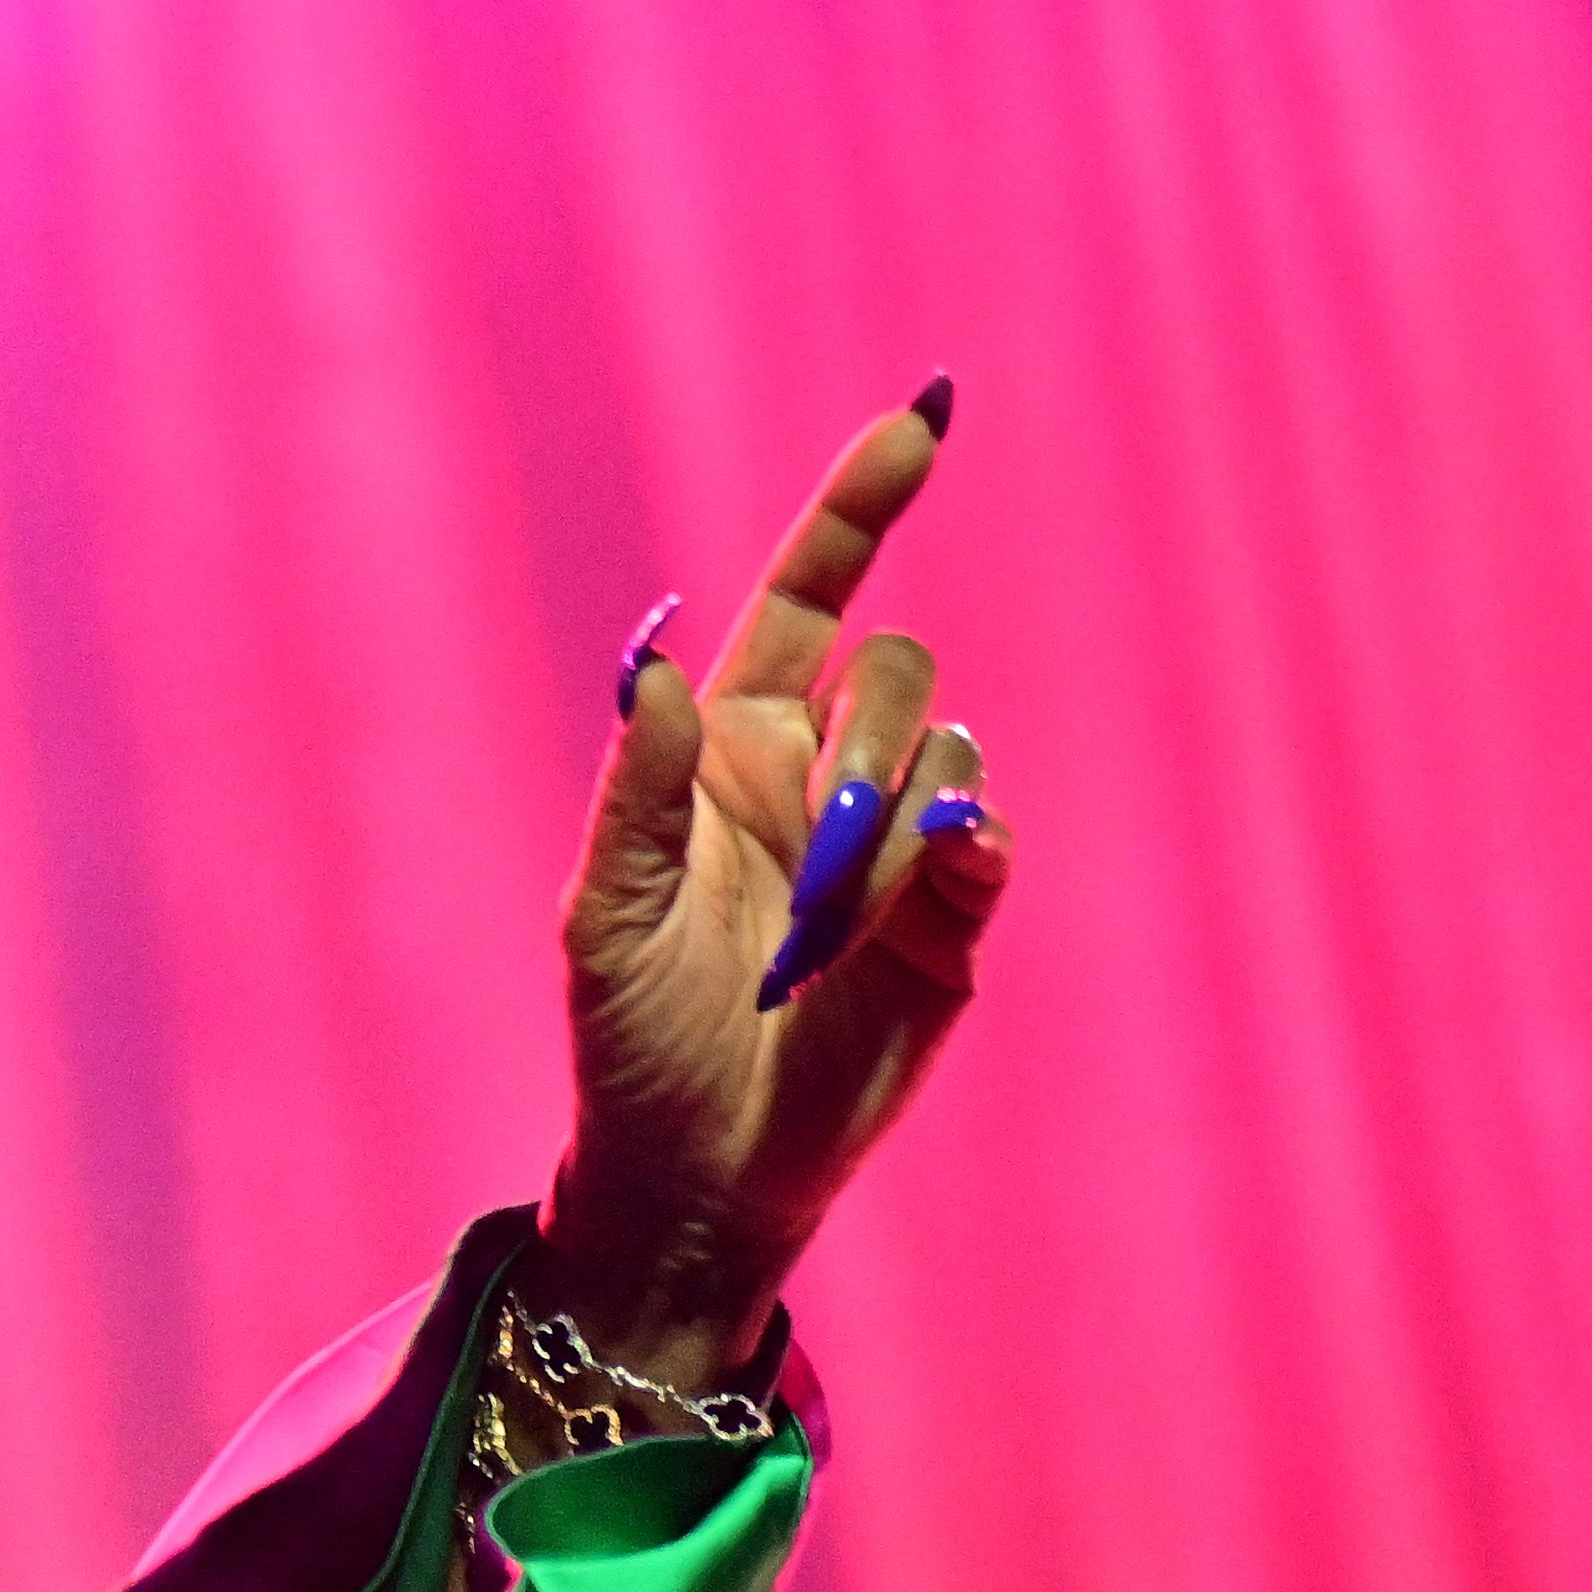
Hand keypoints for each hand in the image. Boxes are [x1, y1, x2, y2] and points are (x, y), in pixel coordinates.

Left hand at [538, 387, 1016, 1390]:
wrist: (698, 1173)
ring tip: (824, 936)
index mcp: (734, 748)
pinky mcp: (956, 916)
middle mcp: (824, 774)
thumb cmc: (630, 1042)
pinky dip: (955, 857)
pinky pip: (989, 836)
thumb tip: (654, 662)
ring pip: (948, 751)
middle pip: (896, 669)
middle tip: (811, 862)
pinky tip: (906, 914)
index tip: (923, 418)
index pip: (812, 594)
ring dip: (888, 829)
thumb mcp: (602, 917)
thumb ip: (636, 789)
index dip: (863, 505)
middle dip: (864, 744)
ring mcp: (900, 842)